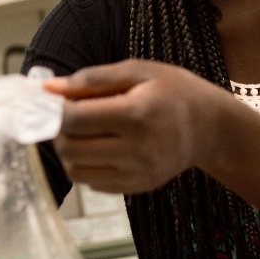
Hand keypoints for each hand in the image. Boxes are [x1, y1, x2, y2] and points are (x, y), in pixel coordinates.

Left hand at [44, 60, 227, 193]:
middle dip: (60, 131)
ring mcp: (137, 173)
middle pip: (70, 148)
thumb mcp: (138, 71)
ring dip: (69, 151)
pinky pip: (92, 183)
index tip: (56, 101)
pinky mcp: (137, 187)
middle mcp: (137, 149)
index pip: (75, 119)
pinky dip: (86, 165)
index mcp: (136, 114)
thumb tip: (49, 88)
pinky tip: (100, 147)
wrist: (210, 128)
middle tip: (69, 116)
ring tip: (83, 132)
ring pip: (76, 170)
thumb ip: (92, 78)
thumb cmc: (174, 92)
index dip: (56, 109)